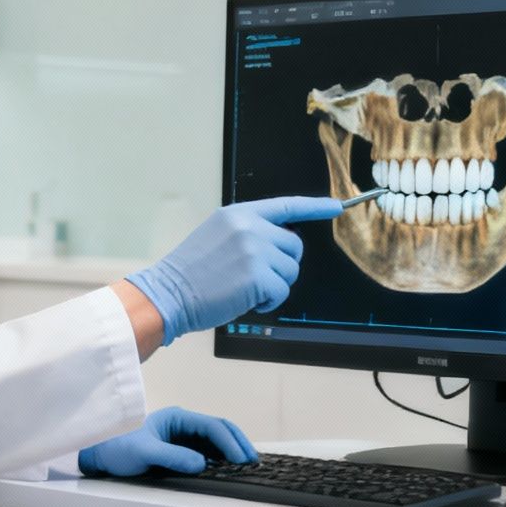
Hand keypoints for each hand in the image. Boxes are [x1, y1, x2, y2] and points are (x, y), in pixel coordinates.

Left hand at [79, 406, 258, 476]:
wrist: (99, 456)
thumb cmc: (116, 447)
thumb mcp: (144, 452)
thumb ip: (173, 457)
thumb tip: (200, 464)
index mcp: (176, 418)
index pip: (211, 426)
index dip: (229, 442)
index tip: (240, 457)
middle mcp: (182, 425)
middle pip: (218, 429)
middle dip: (237, 443)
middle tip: (252, 460)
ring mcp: (182, 438)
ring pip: (215, 441)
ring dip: (231, 451)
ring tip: (245, 465)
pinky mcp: (179, 451)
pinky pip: (206, 452)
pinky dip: (220, 459)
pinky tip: (227, 469)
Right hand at [124, 196, 341, 343]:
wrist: (169, 293)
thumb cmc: (191, 273)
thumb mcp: (217, 236)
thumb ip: (248, 232)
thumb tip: (281, 243)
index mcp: (239, 214)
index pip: (286, 205)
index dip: (315, 207)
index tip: (336, 207)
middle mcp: (249, 227)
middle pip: (294, 245)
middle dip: (282, 265)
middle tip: (256, 277)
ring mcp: (255, 250)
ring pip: (291, 270)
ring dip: (274, 285)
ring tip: (243, 288)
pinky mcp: (258, 276)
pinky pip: (282, 291)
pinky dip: (268, 301)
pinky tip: (245, 300)